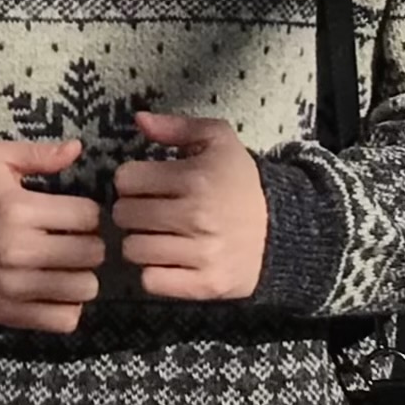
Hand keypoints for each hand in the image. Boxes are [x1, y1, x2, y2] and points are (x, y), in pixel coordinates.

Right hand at [0, 139, 105, 332]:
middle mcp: (20, 251)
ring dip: (82, 277)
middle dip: (88, 244)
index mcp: (19, 210)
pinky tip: (57, 292)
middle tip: (73, 242)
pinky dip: (68, 307)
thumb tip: (76, 149)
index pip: (89, 216)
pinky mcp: (12, 314)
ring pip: (85, 288)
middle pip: (92, 253)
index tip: (74, 216)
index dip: (88, 214)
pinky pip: (65, 319)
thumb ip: (36, 154)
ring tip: (67, 268)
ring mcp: (17, 287)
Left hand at [110, 113, 268, 299]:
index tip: (148, 185)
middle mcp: (197, 216)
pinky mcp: (204, 284)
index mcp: (196, 177)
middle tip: (152, 211)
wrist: (280, 231)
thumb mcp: (218, 142)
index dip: (132, 180)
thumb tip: (139, 119)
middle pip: (123, 215)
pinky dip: (155, 272)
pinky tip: (169, 260)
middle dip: (133, 211)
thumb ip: (176, 127)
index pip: (125, 179)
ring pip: (132, 249)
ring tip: (161, 235)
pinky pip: (150, 281)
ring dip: (141, 242)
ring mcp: (201, 253)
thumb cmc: (240, 184)